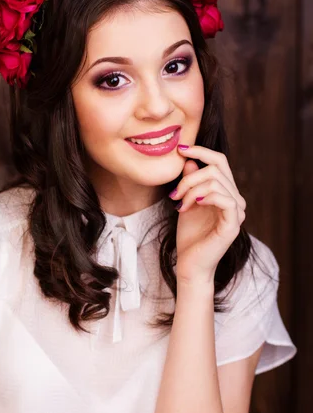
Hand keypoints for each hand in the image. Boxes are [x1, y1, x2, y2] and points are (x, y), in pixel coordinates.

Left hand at [170, 145, 245, 285]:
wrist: (189, 264)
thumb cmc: (189, 237)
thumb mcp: (186, 202)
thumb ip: (190, 182)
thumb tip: (188, 160)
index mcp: (227, 193)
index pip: (219, 162)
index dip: (201, 151)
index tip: (180, 148)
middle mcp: (236, 200)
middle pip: (216, 168)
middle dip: (190, 177)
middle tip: (174, 194)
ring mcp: (238, 212)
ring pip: (216, 182)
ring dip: (191, 189)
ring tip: (179, 204)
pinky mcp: (233, 223)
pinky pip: (224, 198)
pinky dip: (205, 197)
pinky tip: (191, 204)